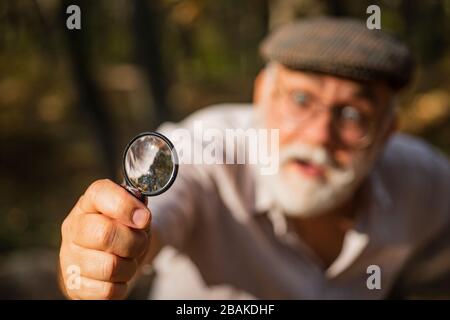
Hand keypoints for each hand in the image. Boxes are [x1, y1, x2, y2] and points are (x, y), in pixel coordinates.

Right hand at [59, 179, 150, 298]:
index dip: (126, 206)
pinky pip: (106, 291)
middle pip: (105, 234)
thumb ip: (139, 209)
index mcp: (89, 203)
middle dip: (134, 242)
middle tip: (140, 242)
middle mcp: (74, 227)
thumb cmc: (126, 230)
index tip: (144, 218)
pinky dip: (121, 286)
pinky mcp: (73, 285)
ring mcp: (69, 257)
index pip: (100, 193)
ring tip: (129, 261)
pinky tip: (118, 277)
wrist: (113, 256)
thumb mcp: (135, 214)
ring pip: (109, 267)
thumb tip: (141, 216)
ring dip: (129, 267)